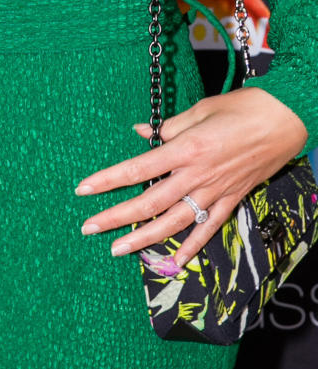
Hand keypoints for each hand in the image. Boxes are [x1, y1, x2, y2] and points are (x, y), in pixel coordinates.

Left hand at [75, 86, 307, 268]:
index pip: (137, 169)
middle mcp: (197, 175)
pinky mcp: (232, 199)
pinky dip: (193, 246)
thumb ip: (168, 127)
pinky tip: (177, 261)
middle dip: (115, 217)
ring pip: (174, 222)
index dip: (107, 181)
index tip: (83, 189)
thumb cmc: (243, 107)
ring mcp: (215, 191)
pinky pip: (209, 228)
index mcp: (185, 149)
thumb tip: (139, 132)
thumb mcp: (200, 110)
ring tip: (118, 249)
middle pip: (149, 202)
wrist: (286, 118)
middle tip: (88, 227)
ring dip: (144, 238)